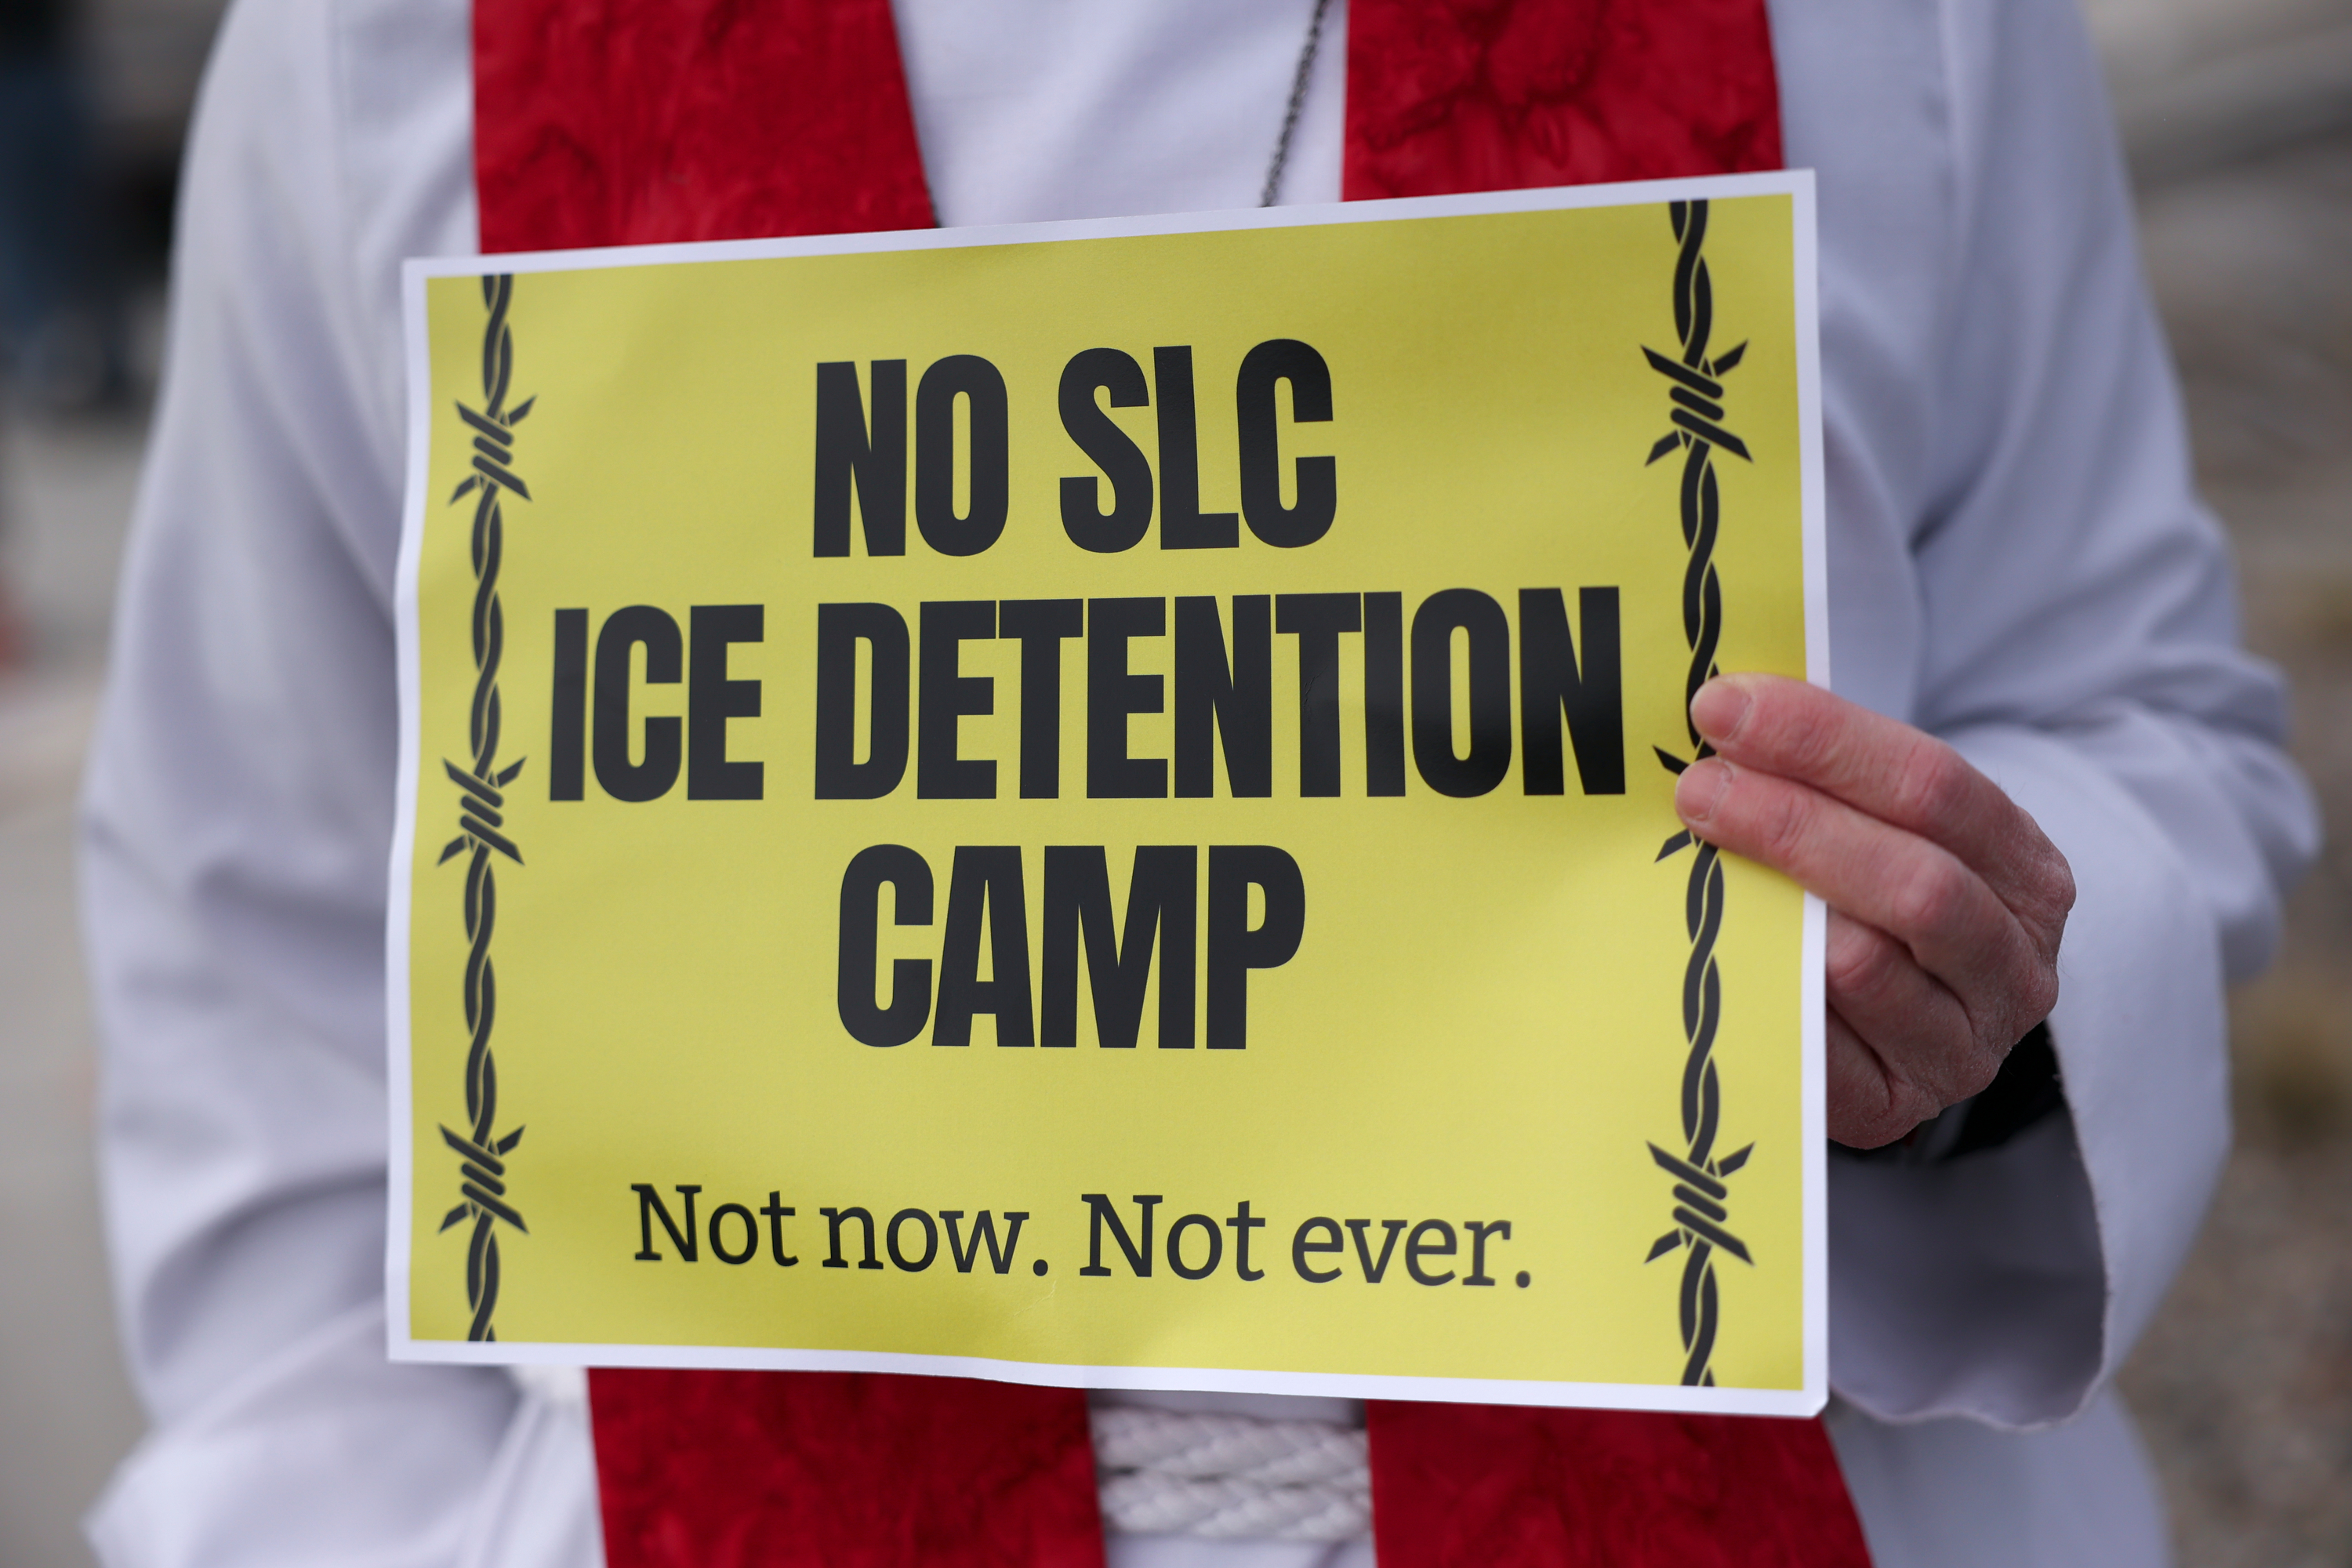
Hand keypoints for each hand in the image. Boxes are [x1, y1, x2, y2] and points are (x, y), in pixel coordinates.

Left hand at [1672, 673, 2074, 1148]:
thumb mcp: (1891, 833)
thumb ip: (1834, 780)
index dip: (1826, 740)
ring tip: (1695, 861)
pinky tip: (1712, 948)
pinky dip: (1765, 991)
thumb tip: (1728, 713)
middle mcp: (2014, 966)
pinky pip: (1819, 1047)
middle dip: (1793, 824)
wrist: (1896, 1032)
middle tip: (1698, 789)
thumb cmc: (1878, 901)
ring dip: (1771, 908)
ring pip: (1865, 968)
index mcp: (2027, 872)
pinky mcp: (1895, 1107)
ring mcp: (1962, 1047)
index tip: (1726, 708)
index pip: (1936, 786)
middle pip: (1912, 883)